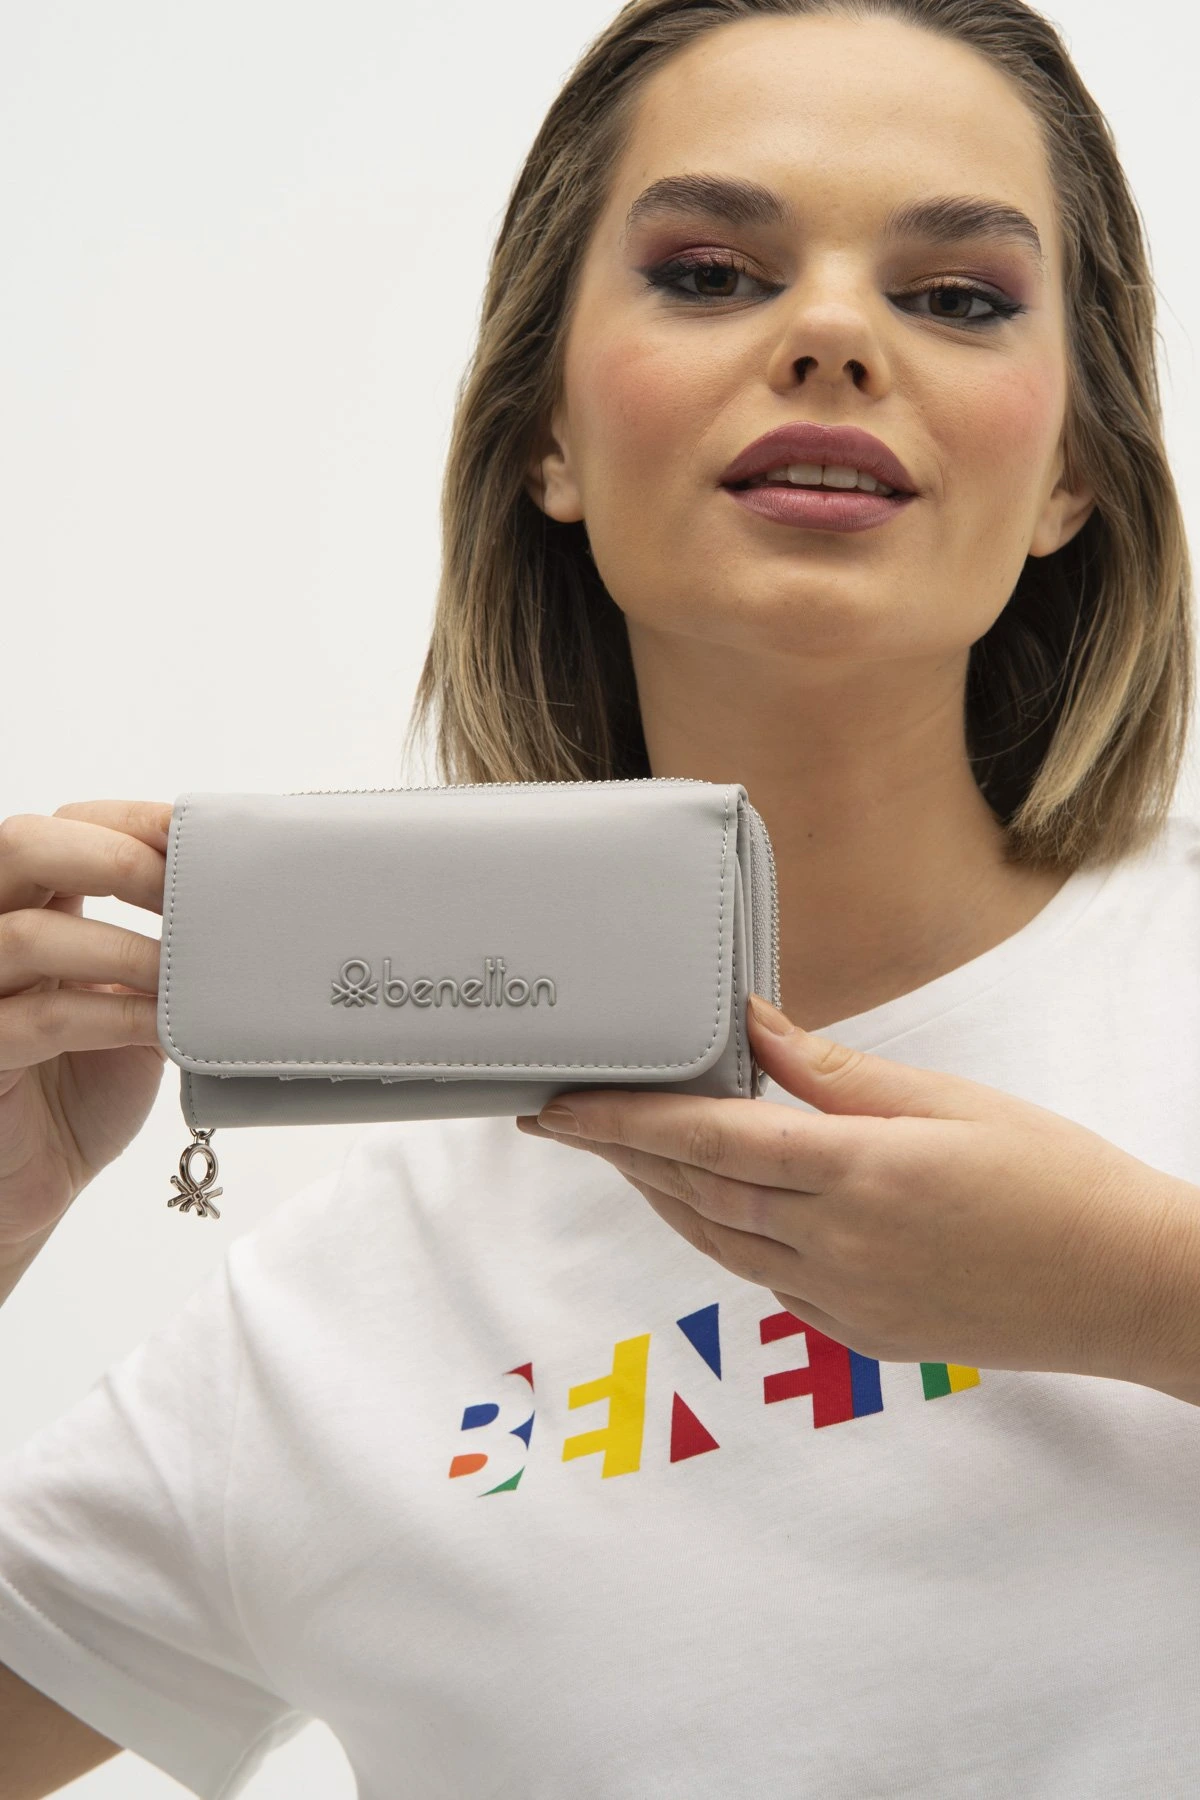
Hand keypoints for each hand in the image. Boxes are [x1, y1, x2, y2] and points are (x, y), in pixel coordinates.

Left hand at [515, 995, 1193, 1382]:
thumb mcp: (948, 1104)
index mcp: (858, 1174)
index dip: (622, 1121)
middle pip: (696, 1195)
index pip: (706, 1142)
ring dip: (662, 1197)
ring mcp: (845, 1299)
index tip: (560, 1105)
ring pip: (720, 1243)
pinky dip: (722, 1238)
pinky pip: (764, 1281)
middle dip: (621, 1154)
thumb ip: (834, 1072)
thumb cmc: (1056, 1181)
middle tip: (566, 1119)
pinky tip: (709, 1207)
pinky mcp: (861, 1332)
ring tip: (619, 1155)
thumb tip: (749, 1024)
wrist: (1128, 1289)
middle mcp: (837, 1246)